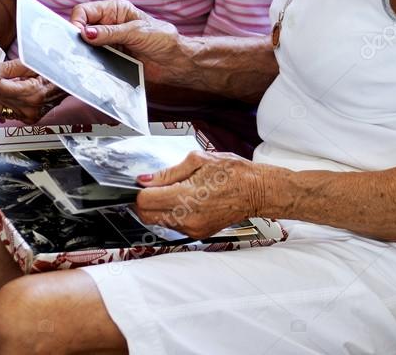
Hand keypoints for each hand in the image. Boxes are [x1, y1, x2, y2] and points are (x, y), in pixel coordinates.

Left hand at [0, 59, 66, 124]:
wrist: (73, 81)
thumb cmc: (56, 67)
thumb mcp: (32, 62)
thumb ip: (8, 67)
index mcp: (31, 93)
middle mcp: (29, 109)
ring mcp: (29, 116)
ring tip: (7, 79)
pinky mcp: (29, 119)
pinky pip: (6, 111)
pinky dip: (4, 100)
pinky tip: (12, 90)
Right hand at [71, 0, 190, 85]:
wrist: (176, 62)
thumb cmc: (163, 39)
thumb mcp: (136, 32)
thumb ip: (111, 33)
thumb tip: (86, 33)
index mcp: (115, 10)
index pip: (85, 11)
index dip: (77, 22)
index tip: (77, 36)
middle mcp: (109, 24)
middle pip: (82, 28)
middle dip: (77, 38)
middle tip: (76, 50)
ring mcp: (109, 42)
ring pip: (86, 45)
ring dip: (84, 52)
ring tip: (84, 60)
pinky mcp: (111, 58)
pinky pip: (94, 60)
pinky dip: (91, 63)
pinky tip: (92, 68)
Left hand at [135, 150, 267, 238]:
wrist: (256, 191)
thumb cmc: (232, 173)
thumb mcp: (198, 161)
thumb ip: (168, 172)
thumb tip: (145, 180)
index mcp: (186, 197)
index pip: (145, 202)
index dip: (139, 191)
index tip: (144, 183)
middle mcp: (188, 218)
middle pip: (147, 216)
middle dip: (144, 202)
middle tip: (154, 186)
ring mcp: (193, 229)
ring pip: (159, 222)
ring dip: (158, 207)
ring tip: (175, 190)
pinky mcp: (198, 234)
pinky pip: (174, 225)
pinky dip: (171, 213)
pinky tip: (185, 199)